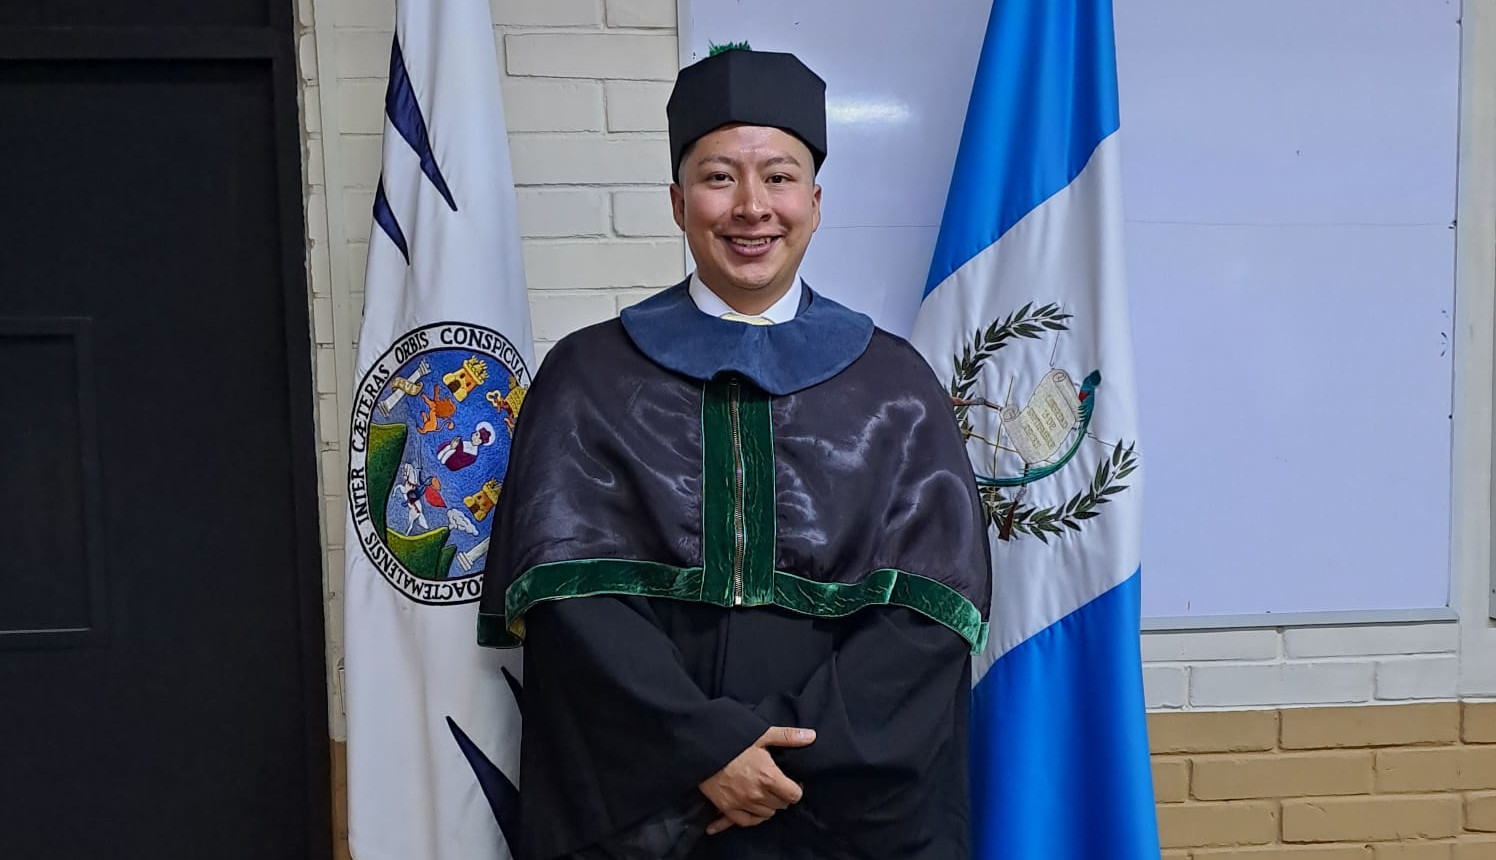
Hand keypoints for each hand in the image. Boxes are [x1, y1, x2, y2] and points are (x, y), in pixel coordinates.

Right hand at [699, 726, 815, 835]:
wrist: (701, 749)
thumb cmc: (732, 740)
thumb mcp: (761, 734)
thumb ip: (787, 737)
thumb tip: (811, 736)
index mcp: (768, 777)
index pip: (794, 795)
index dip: (796, 788)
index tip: (792, 781)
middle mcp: (757, 794)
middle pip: (781, 805)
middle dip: (782, 795)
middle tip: (777, 784)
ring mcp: (742, 803)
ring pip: (766, 814)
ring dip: (768, 805)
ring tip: (765, 792)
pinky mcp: (727, 808)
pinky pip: (747, 821)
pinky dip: (753, 817)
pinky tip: (753, 809)